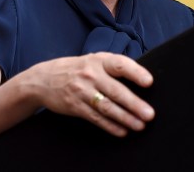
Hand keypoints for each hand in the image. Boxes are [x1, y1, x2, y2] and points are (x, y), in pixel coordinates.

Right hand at [20, 53, 154, 136]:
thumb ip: (113, 68)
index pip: (120, 65)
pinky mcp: (75, 106)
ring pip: (107, 107)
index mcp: (99, 60)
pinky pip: (96, 118)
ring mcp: (82, 91)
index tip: (149, 82)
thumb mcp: (94, 61)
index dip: (135, 72)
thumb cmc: (77, 69)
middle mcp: (91, 75)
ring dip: (125, 118)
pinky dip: (110, 126)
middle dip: (134, 104)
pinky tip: (122, 131)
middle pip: (116, 91)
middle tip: (149, 114)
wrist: (44, 79)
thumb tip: (141, 77)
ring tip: (139, 125)